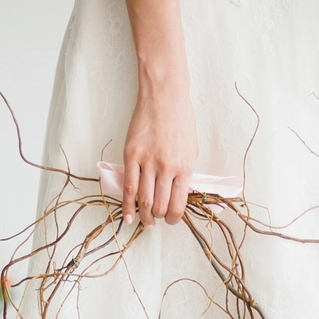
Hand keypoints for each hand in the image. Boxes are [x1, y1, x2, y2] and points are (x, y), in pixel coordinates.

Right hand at [122, 85, 197, 227]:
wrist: (164, 97)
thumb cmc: (181, 121)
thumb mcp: (191, 151)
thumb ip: (184, 174)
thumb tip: (178, 195)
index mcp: (185, 168)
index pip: (178, 205)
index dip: (174, 218)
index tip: (171, 220)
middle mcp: (166, 168)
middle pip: (160, 206)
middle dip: (158, 218)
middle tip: (156, 220)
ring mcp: (147, 162)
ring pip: (143, 200)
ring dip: (144, 215)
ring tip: (145, 221)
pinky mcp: (131, 155)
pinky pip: (128, 186)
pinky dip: (127, 204)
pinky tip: (128, 216)